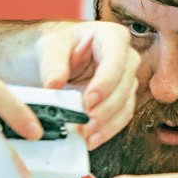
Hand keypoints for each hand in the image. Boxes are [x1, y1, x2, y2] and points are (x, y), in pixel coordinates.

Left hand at [34, 21, 139, 148]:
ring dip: (107, 123)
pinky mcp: (122, 98)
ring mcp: (127, 79)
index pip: (116, 60)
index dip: (105, 82)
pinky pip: (121, 117)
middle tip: (85, 124)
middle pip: (124, 85)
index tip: (88, 101)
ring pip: (125, 105)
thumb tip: (54, 84)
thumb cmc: (57, 46)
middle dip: (105, 108)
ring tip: (86, 135)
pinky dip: (107, 130)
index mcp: (112, 36)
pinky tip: (91, 140)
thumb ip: (52, 63)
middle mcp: (126, 57)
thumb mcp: (50, 47)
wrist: (56, 59)